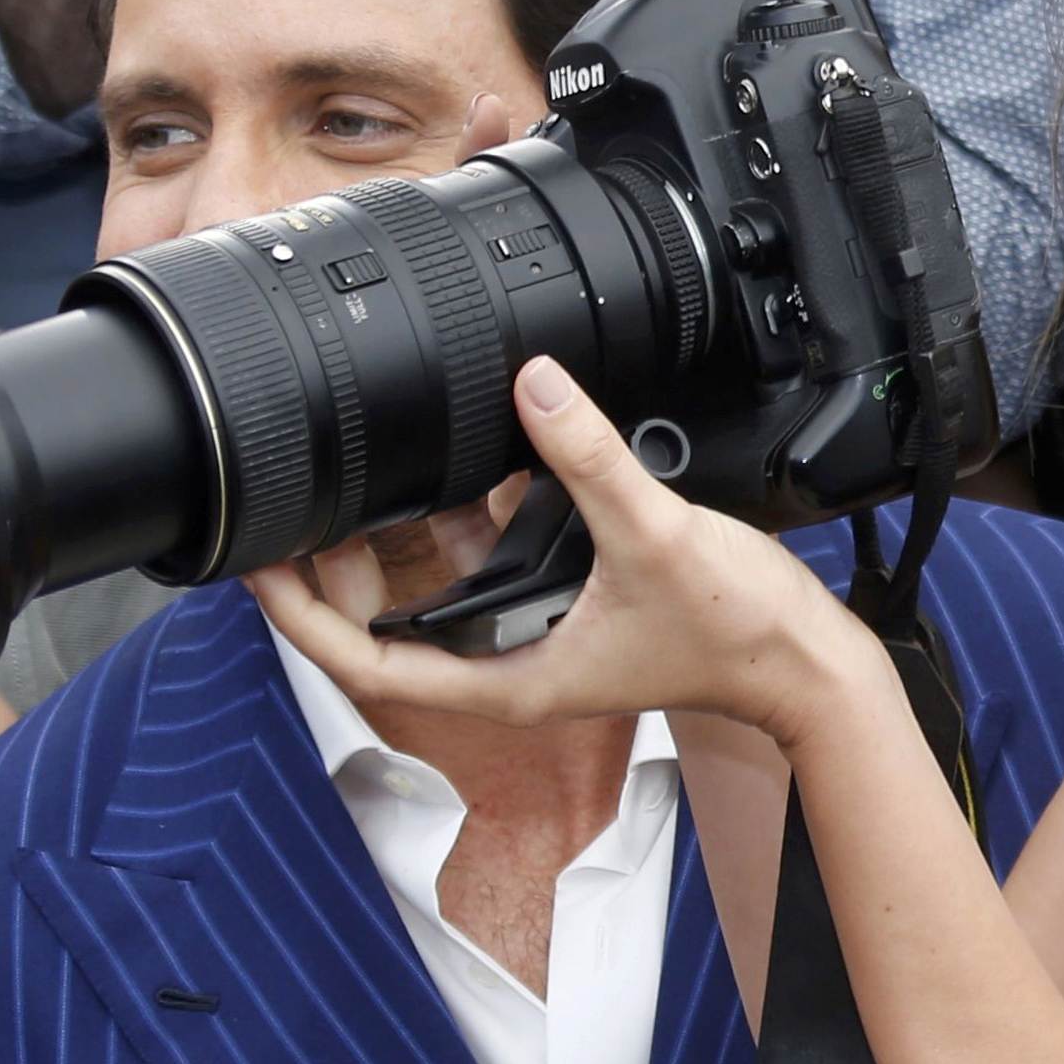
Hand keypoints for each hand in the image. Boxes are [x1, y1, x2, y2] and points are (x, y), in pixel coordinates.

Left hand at [244, 356, 885, 751]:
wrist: (804, 665)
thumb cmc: (737, 632)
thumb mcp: (651, 534)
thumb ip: (590, 457)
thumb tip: (534, 383)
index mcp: (507, 680)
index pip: (366, 667)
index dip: (301, 618)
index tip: (258, 568)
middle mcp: (511, 670)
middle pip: (381, 635)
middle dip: (326, 578)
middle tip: (281, 515)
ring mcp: (537, 643)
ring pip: (431, 604)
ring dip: (387, 551)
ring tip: (342, 487)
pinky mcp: (569, 613)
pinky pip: (489, 575)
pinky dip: (459, 533)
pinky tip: (455, 475)